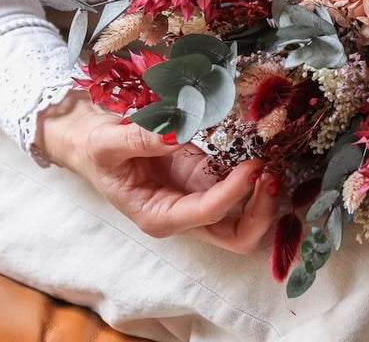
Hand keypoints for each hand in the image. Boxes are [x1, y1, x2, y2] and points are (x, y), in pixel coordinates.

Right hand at [36, 91, 278, 252]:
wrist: (94, 143)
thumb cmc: (97, 149)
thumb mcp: (108, 143)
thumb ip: (140, 138)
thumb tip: (177, 132)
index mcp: (159, 216)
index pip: (207, 214)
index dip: (234, 193)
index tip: (254, 166)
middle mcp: (184, 215)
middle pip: (236, 235)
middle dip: (260, 212)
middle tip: (273, 176)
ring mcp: (199, 196)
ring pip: (244, 218)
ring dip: (264, 198)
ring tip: (273, 165)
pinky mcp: (207, 176)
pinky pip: (240, 186)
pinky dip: (256, 176)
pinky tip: (265, 152)